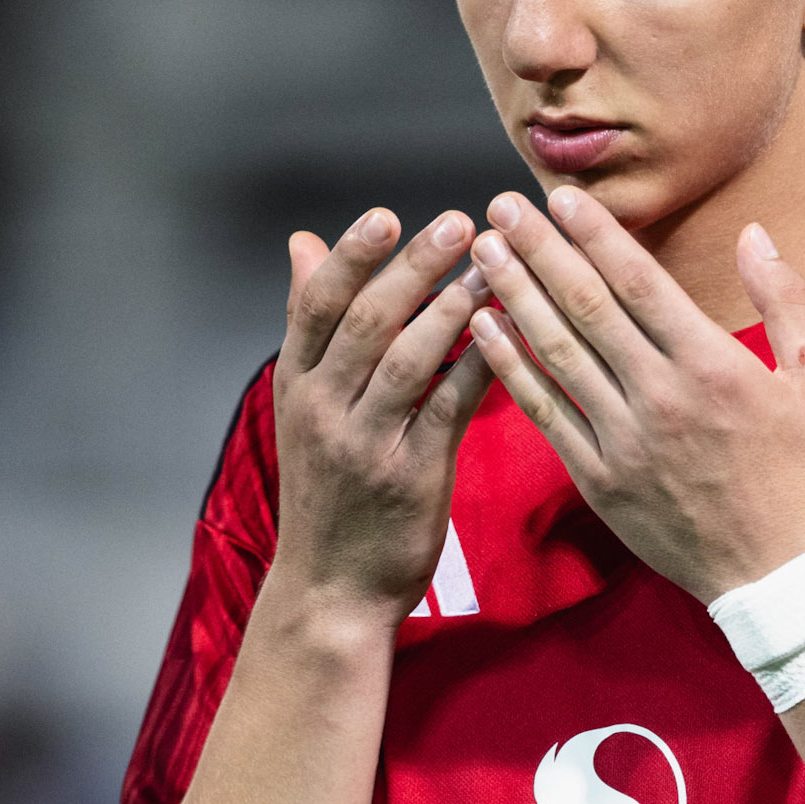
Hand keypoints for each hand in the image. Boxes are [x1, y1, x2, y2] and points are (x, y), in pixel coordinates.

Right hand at [271, 208, 493, 623]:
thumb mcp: (303, 404)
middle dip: (413, 268)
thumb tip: (304, 243)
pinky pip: (448, 408)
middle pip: (366, 322)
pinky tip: (507, 335)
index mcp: (296, 384)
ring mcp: (365, 445)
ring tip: (493, 269)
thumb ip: (310, 323)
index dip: (352, 257)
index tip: (387, 214)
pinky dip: (478, 366)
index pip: (316, 305)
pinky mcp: (411, 477)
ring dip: (453, 309)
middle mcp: (322, 409)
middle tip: (458, 223)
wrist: (330, 588)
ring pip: (408, 361)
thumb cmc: (328, 486)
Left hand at [467, 189, 804, 602]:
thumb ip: (787, 300)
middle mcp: (660, 397)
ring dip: (515, 297)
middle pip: (586, 308)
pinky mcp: (599, 479)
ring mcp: (623, 441)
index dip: (594, 234)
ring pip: (556, 354)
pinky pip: (545, 414)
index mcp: (713, 365)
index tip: (559, 197)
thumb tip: (754, 234)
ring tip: (484, 253)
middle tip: (500, 206)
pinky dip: (511, 368)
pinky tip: (485, 330)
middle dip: (539, 251)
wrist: (779, 575)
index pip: (639, 282)